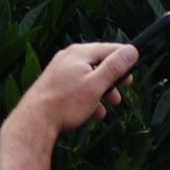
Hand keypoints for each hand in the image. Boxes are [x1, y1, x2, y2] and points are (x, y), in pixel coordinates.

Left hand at [14, 42, 141, 136]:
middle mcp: (68, 57)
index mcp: (79, 53)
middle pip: (99, 63)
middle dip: (113, 78)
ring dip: (102, 90)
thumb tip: (132, 50)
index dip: (124, 59)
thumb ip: (114, 67)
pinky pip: (77, 87)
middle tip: (125, 88)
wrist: (35, 121)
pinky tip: (94, 112)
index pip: (110, 48)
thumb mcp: (96, 85)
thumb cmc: (66, 103)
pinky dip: (88, 97)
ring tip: (111, 105)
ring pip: (89, 77)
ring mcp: (60, 71)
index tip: (134, 71)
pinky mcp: (55, 84)